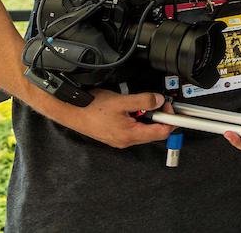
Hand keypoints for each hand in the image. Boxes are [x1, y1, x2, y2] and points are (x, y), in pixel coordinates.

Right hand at [55, 90, 173, 148]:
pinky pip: (133, 129)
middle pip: (154, 133)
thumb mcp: (122, 101)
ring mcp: (120, 139)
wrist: (71, 111)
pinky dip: (137, 119)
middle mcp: (126, 140)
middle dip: (159, 117)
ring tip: (141, 104)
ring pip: (143, 130)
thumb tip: (160, 100)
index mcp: (130, 135)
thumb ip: (143, 101)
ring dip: (147, 117)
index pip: (161, 133)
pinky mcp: (115, 135)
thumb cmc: (91, 108)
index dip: (170, 119)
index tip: (169, 106)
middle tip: (157, 101)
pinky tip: (131, 109)